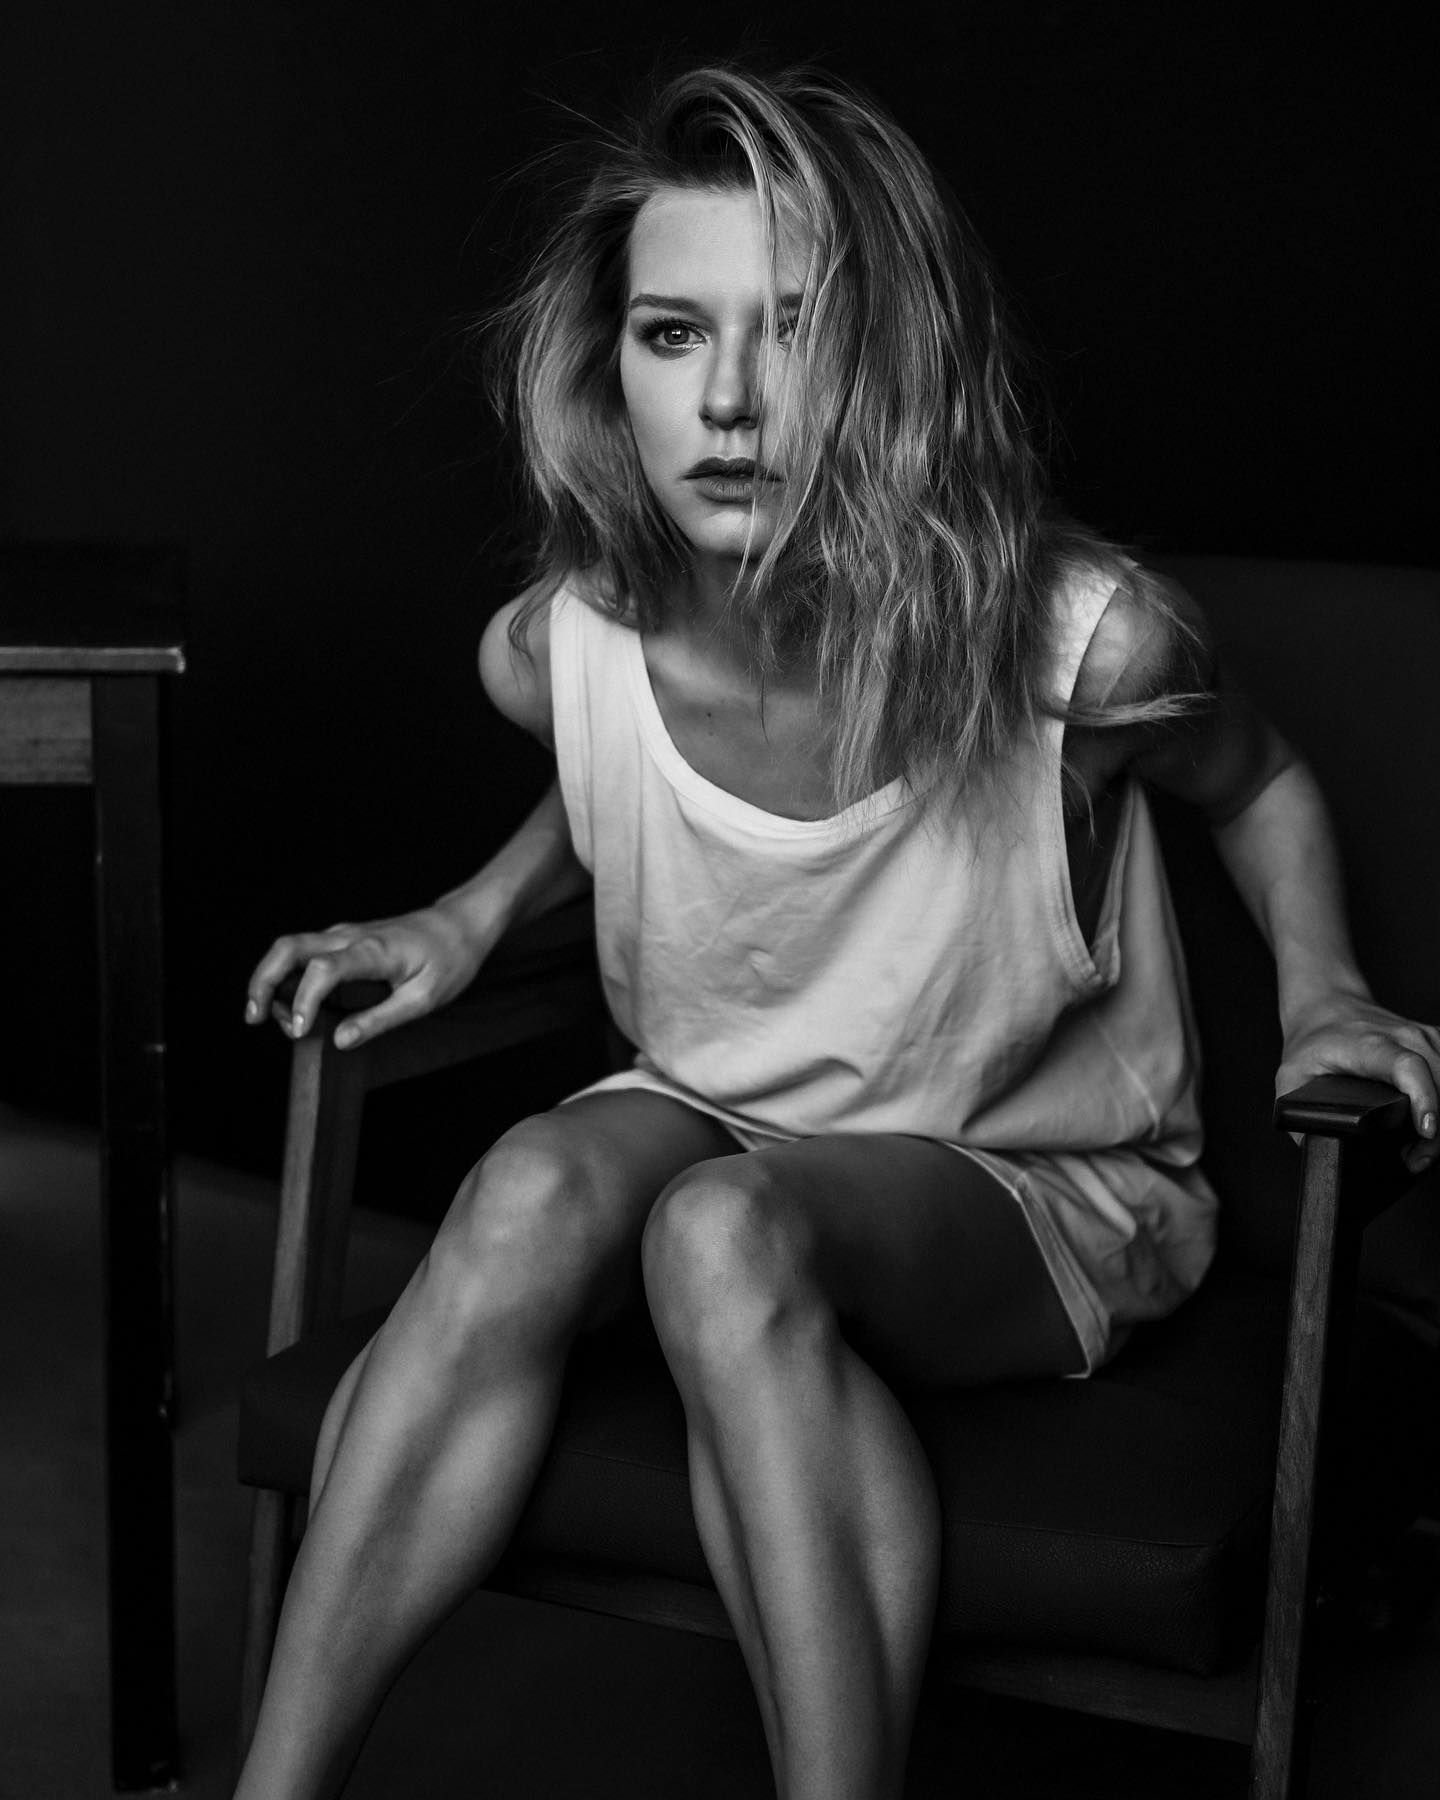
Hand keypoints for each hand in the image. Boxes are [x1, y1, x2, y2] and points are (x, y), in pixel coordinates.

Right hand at [244, 904, 485, 1049]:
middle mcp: (350, 936)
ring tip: (278, 1021)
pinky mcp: (344, 939)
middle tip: (254, 1018)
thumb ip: (381, 1020)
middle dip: (262, 981)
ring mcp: (344, 933)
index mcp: (372, 951)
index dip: (304, 1000)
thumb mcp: (425, 998)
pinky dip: (289, 977)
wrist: (460, 924)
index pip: (322, 969)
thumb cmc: (450, 960)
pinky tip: (297, 1007)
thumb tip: (340, 1041)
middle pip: (288, 948)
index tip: (300, 1031)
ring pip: (291, 948)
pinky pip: (306, 953)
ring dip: (272, 980)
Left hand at [1278, 993, 1439, 1173]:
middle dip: (1436, 1129)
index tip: (1426, 1129)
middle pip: (1439, 1081)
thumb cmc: (1313, 1040)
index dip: (1424, 1098)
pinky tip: (1433, 1121)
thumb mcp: (1292, 1074)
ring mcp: (1424, 1037)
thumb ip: (1296, 1112)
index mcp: (1369, 1044)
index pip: (1407, 1067)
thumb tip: (1309, 1144)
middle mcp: (1404, 1036)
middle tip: (1416, 1159)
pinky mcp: (1435, 1041)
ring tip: (1423, 1147)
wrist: (1327, 1005)